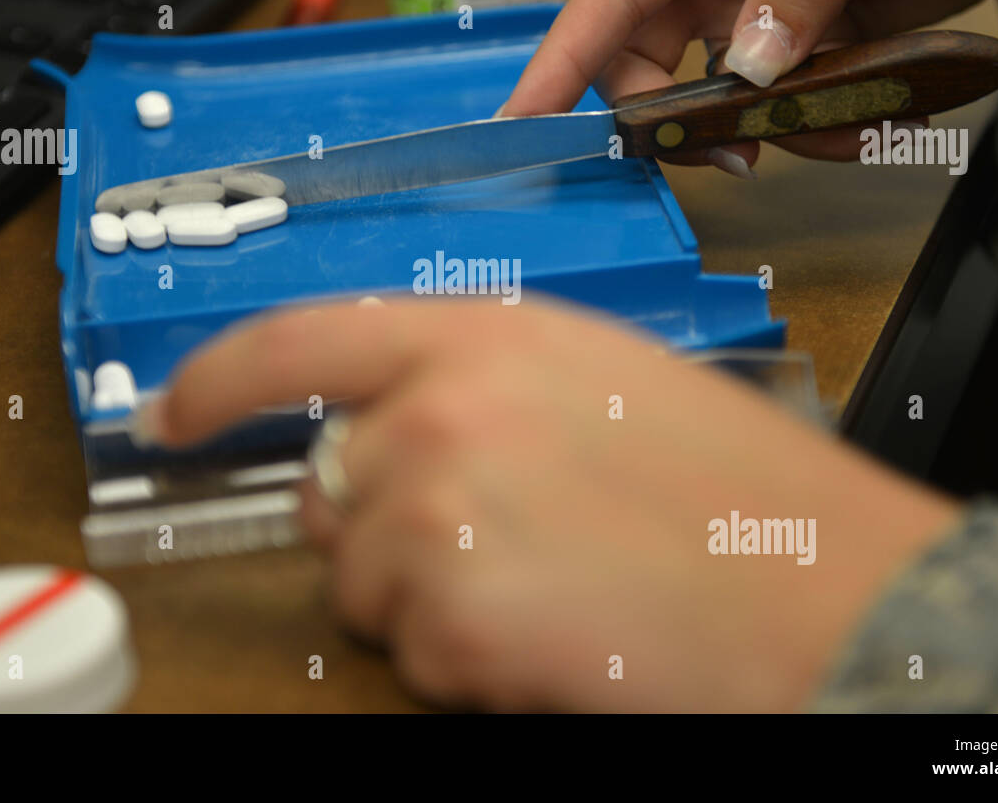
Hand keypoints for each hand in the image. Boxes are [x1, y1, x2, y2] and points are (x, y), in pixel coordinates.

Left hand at [138, 298, 957, 710]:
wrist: (828, 589)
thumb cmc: (738, 489)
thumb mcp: (597, 381)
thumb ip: (472, 384)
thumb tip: (386, 428)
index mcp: (482, 337)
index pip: (298, 342)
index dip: (217, 379)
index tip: (169, 413)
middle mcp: (437, 414)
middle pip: (328, 490)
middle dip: (381, 526)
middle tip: (493, 542)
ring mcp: (433, 517)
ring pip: (363, 584)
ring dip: (431, 601)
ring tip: (551, 588)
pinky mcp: (447, 621)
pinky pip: (410, 655)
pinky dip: (466, 661)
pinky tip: (559, 634)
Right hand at [500, 0, 997, 170]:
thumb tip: (748, 66)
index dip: (562, 55)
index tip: (523, 120)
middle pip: (645, 54)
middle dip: (677, 114)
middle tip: (736, 155)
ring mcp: (754, 0)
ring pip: (712, 90)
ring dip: (763, 128)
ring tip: (844, 127)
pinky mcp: (793, 37)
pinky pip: (773, 102)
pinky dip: (812, 125)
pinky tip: (868, 116)